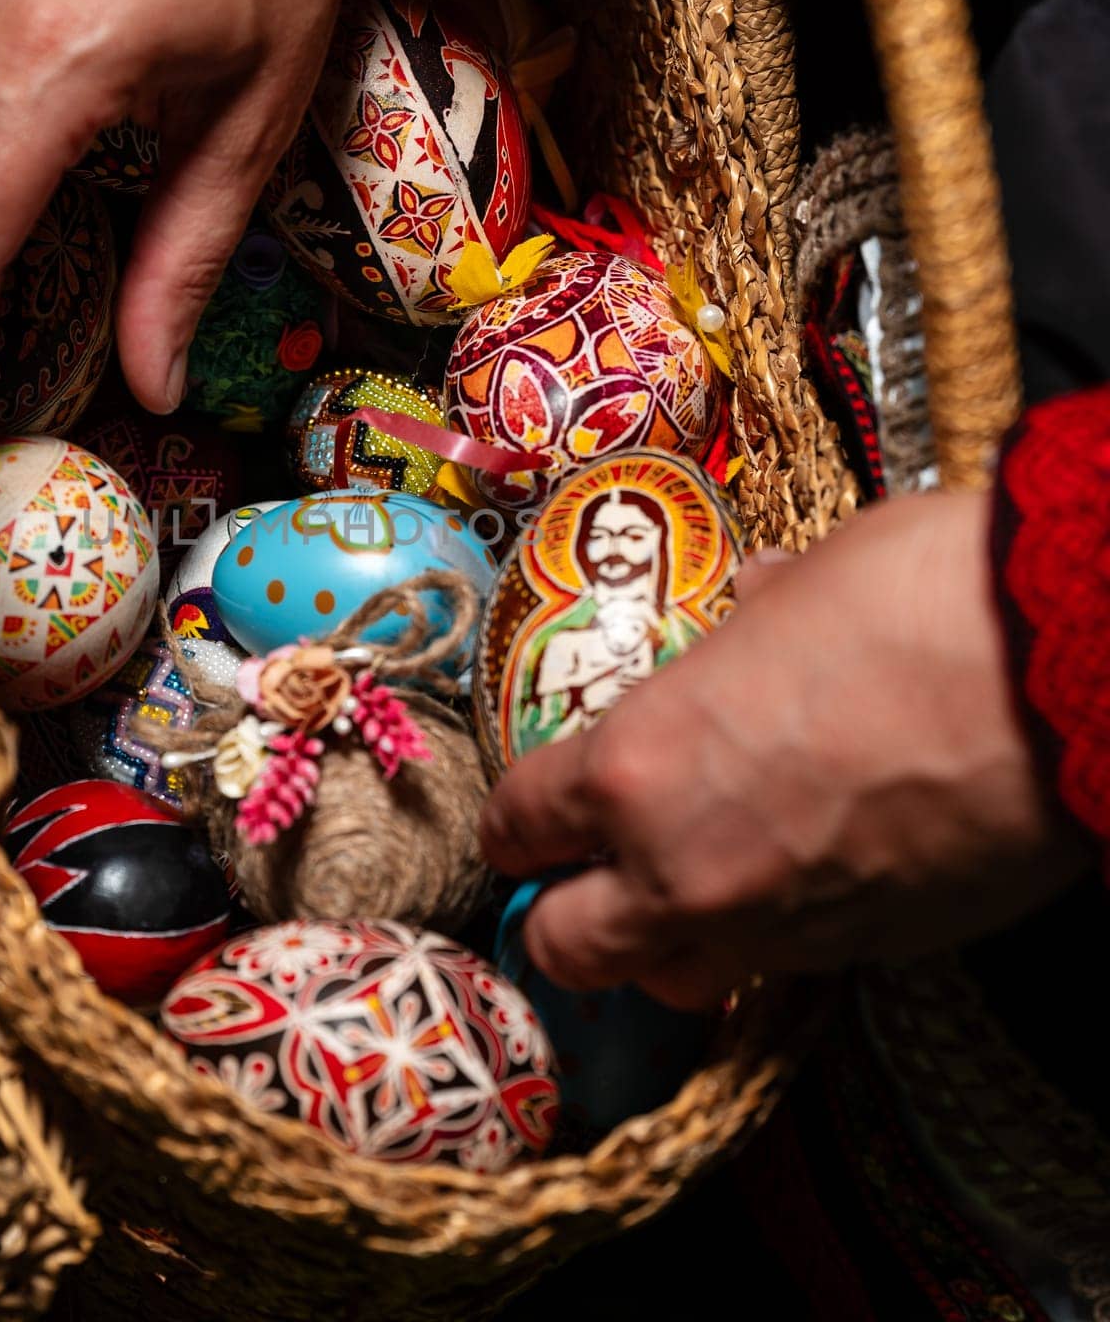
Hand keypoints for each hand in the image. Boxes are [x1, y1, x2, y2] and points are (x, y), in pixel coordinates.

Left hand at [480, 492, 1092, 1009]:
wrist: (1065, 676)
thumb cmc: (914, 602)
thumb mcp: (795, 588)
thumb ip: (744, 625)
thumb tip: (753, 603)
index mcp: (634, 767)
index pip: (520, 824)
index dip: (517, 820)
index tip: (529, 814)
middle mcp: (683, 870)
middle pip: (566, 946)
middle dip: (559, 913)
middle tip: (581, 875)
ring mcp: (774, 931)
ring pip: (669, 984)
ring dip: (653, 948)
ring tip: (675, 897)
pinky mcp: (864, 958)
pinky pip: (771, 975)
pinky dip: (754, 945)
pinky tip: (787, 888)